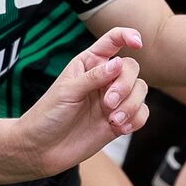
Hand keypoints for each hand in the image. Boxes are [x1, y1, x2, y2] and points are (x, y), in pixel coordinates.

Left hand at [13, 28, 147, 173]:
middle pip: (131, 69)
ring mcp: (113, 100)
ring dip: (131, 104)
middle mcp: (104, 79)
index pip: (113, 41)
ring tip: (113, 119)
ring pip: (140, 90)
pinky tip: (120, 128)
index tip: (138, 43)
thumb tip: (119, 63)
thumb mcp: (67, 91)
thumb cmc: (48, 115)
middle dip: (125, 85)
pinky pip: (141, 113)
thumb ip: (93, 77)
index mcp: (89, 63)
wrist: (43, 149)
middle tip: (108, 103)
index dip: (128, 36)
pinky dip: (135, 119)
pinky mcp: (120, 120)